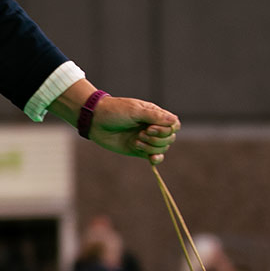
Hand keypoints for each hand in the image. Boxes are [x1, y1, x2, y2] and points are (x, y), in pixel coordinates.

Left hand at [59, 83, 179, 160]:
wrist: (95, 121)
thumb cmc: (114, 111)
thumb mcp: (135, 111)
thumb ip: (155, 116)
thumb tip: (174, 121)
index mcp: (154, 115)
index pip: (173, 125)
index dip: (166, 129)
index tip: (150, 127)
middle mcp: (153, 127)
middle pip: (169, 138)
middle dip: (157, 138)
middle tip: (141, 134)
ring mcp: (146, 139)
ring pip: (162, 148)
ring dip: (151, 146)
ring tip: (136, 141)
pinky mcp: (138, 149)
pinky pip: (154, 157)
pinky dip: (156, 159)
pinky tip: (152, 159)